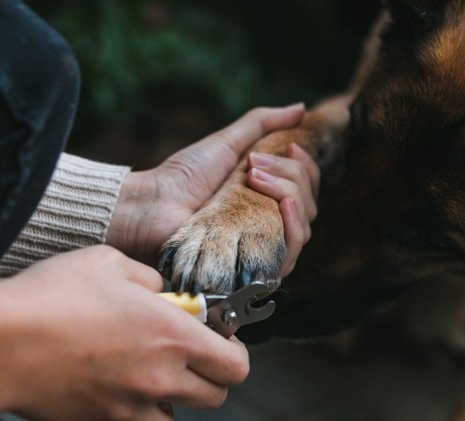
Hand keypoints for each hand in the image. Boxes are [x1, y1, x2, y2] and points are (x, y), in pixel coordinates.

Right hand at [0, 246, 248, 420]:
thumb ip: (149, 278)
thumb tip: (160, 291)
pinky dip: (115, 413)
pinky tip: (98, 387)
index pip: (235, 365)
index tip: (220, 340)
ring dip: (165, 405)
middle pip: (213, 399)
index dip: (234, 352)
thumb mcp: (111, 262)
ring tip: (143, 379)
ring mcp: (125, 407)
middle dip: (207, 379)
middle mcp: (158, 380)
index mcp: (173, 338)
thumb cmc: (56, 295)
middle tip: (185, 357)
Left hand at [106, 104, 307, 265]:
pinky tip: (285, 206)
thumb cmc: (184, 176)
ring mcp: (264, 247)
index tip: (289, 148)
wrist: (155, 206)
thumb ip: (262, 124)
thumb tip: (301, 108)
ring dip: (291, 194)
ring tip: (256, 179)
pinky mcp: (256, 267)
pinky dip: (295, 226)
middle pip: (308, 204)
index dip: (305, 166)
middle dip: (291, 175)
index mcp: (266, 196)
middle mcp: (269, 223)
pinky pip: (292, 254)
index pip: (307, 186)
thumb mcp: (227, 142)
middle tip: (253, 166)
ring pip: (303, 226)